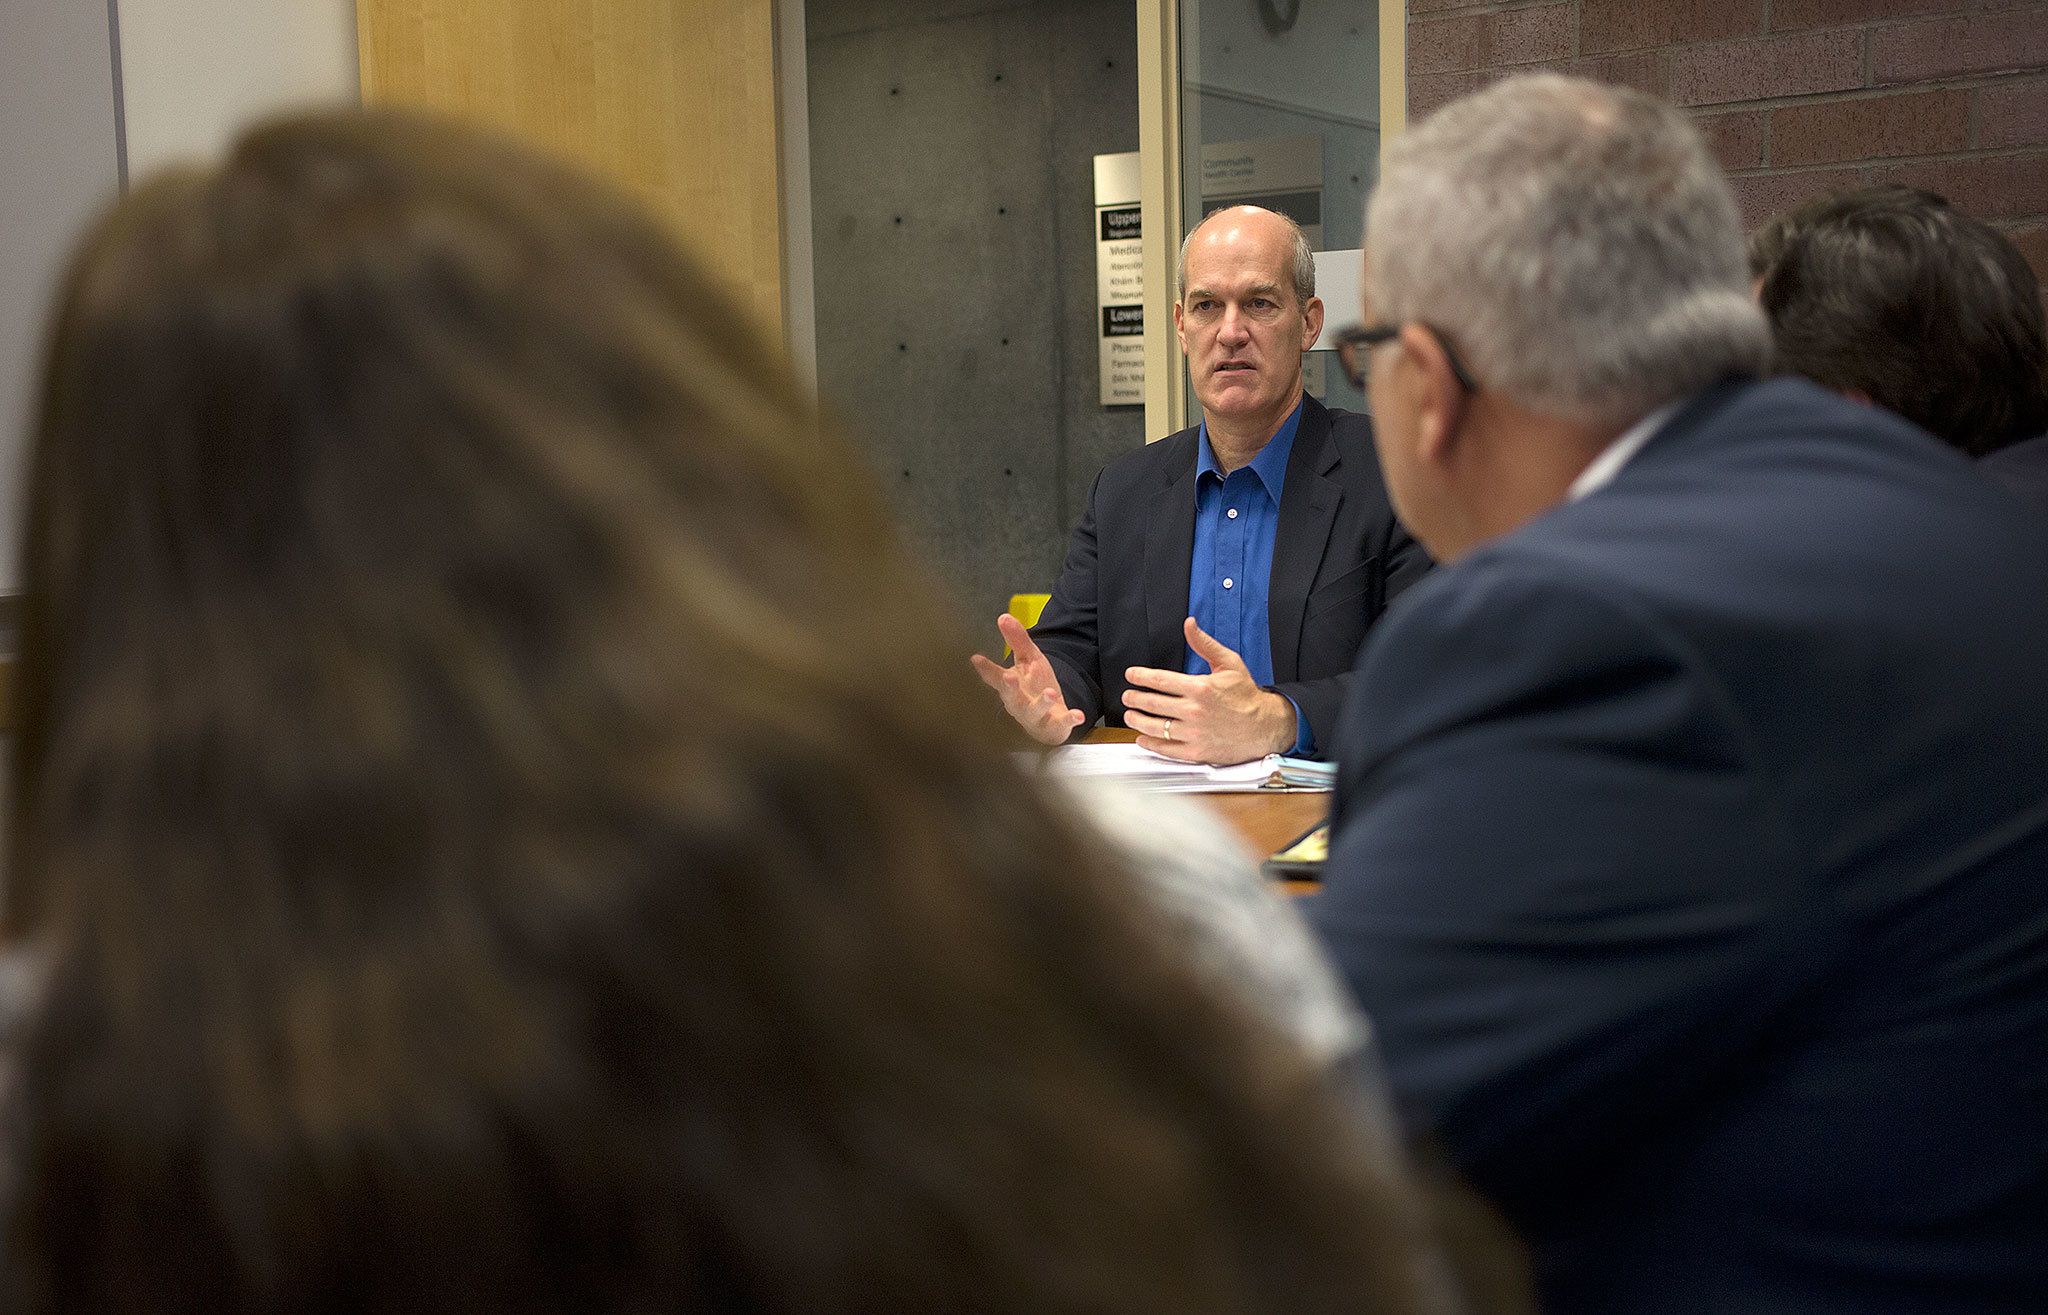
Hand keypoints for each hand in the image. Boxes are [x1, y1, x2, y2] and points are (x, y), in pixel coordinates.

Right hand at [971, 614, 1086, 744]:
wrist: (1049, 722)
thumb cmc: (1034, 689)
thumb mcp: (1029, 661)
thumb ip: (1017, 640)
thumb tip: (1003, 616)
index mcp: (1011, 687)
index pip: (995, 677)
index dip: (986, 668)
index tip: (976, 658)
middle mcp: (1019, 704)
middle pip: (1011, 697)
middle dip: (1009, 688)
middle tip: (1008, 677)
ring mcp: (1036, 717)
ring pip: (1035, 711)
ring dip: (1042, 702)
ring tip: (1049, 693)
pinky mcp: (1054, 726)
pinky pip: (1062, 723)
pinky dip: (1069, 719)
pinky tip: (1078, 714)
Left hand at [1120, 618, 1297, 763]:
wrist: (1265, 726)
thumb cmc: (1247, 696)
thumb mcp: (1229, 662)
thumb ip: (1204, 644)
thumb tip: (1189, 624)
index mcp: (1200, 688)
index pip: (1160, 680)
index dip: (1140, 677)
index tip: (1131, 675)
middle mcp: (1194, 711)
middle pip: (1153, 703)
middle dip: (1134, 699)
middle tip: (1127, 697)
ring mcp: (1194, 733)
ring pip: (1155, 727)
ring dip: (1137, 720)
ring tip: (1130, 716)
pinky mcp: (1197, 751)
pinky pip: (1167, 749)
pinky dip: (1151, 743)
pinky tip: (1143, 738)